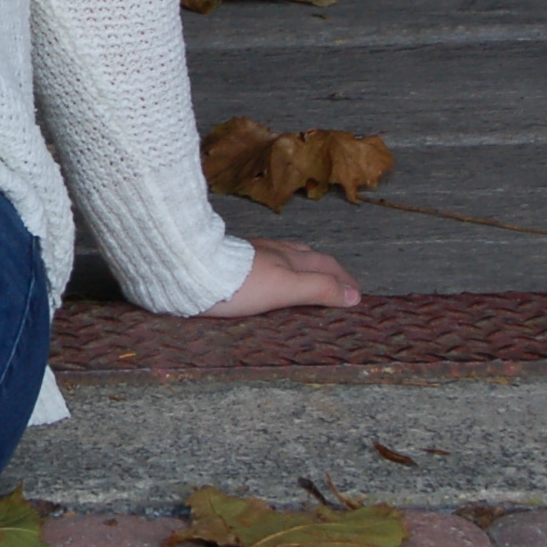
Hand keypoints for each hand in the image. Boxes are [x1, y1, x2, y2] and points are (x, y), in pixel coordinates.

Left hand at [197, 238, 359, 316]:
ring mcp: (251, 253)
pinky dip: (278, 269)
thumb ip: (318, 289)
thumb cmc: (238, 283)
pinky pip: (264, 262)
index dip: (344, 280)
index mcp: (289, 258)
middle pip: (308, 257)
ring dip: (302, 266)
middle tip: (339, 285)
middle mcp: (273, 251)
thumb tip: (352, 295)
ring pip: (285, 256)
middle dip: (327, 270)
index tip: (357, 294)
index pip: (326, 266)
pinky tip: (267, 276)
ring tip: (308, 277)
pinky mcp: (230, 261)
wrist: (189, 271)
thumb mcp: (285, 288)